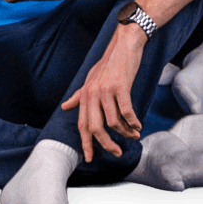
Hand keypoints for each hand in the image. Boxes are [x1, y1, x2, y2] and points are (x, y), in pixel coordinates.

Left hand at [57, 29, 144, 159]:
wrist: (124, 45)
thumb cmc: (108, 64)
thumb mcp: (90, 79)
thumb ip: (78, 95)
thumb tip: (65, 107)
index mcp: (85, 95)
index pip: (82, 124)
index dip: (85, 143)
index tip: (89, 158)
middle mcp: (92, 94)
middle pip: (96, 128)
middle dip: (107, 144)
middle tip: (117, 152)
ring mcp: (106, 90)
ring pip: (113, 122)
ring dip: (125, 133)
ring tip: (133, 135)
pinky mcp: (120, 87)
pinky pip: (126, 111)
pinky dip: (133, 122)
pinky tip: (138, 126)